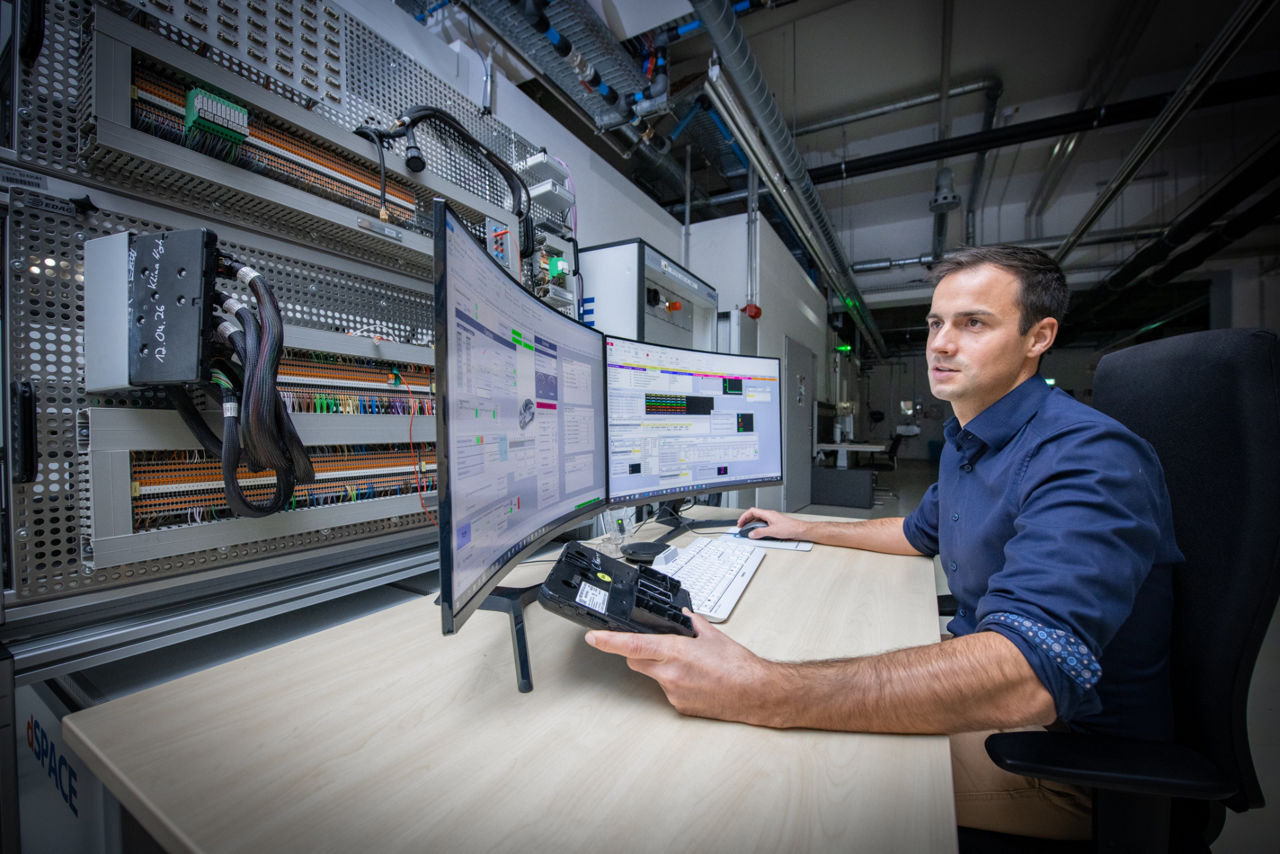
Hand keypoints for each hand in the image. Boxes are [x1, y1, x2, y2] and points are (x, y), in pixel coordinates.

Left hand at [585, 612, 778, 724]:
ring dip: (661, 668)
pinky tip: (695, 680)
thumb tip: (683, 616)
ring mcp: (672, 692)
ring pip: (653, 676)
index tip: (593, 637)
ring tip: (690, 666)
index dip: (608, 641)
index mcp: (675, 651)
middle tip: (658, 647)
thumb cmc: (738, 665)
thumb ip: (692, 623)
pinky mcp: (678, 706)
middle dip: (639, 653)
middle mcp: (669, 673)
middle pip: (635, 661)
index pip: (632, 645)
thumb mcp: (713, 634)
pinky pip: (667, 690)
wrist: (755, 693)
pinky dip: (675, 683)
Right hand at [734, 507, 805, 540]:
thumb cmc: (790, 528)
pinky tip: (758, 533)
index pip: (752, 511)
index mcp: (768, 514)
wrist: (800, 530)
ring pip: (759, 520)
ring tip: (748, 531)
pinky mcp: (775, 524)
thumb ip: (760, 533)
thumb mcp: (772, 532)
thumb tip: (751, 534)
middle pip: (754, 515)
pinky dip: (758, 528)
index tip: (740, 522)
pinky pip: (763, 524)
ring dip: (752, 524)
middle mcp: (770, 515)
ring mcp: (772, 519)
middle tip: (742, 527)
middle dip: (747, 521)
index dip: (744, 516)